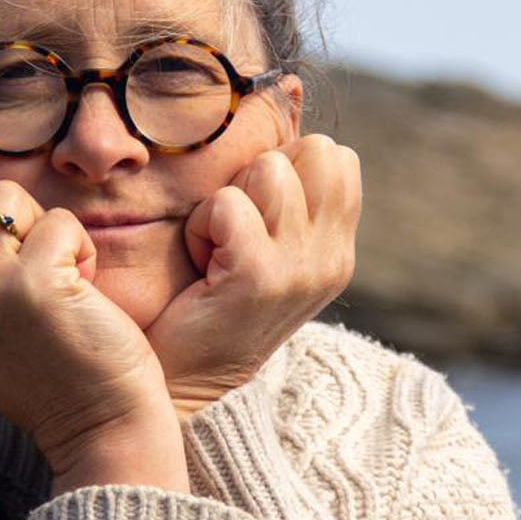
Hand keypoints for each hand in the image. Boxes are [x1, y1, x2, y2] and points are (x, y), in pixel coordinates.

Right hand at [0, 181, 187, 493]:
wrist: (96, 428)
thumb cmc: (45, 375)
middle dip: (3, 219)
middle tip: (32, 265)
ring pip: (3, 198)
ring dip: (40, 225)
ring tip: (57, 271)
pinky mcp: (32, 285)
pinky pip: (58, 221)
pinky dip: (79, 245)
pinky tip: (84, 286)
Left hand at [146, 135, 360, 417]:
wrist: (184, 388)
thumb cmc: (205, 308)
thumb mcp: (261, 253)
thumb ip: (280, 202)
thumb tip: (282, 131)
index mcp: (336, 248)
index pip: (336, 156)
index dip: (284, 166)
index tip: (252, 217)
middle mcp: (332, 257)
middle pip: (314, 150)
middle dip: (259, 174)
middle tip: (232, 232)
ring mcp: (301, 268)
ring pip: (268, 171)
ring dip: (225, 201)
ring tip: (214, 250)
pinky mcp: (260, 278)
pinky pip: (227, 206)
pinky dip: (201, 227)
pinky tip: (200, 266)